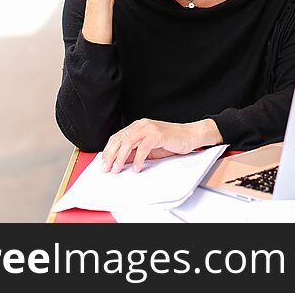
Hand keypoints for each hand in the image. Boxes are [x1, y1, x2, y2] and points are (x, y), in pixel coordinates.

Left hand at [101, 118, 221, 172]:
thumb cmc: (171, 142)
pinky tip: (136, 168)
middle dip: (111, 156)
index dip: (108, 150)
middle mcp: (141, 125)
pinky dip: (138, 159)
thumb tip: (120, 162)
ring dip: (120, 158)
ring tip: (117, 169)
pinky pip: (143, 148)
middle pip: (120, 140)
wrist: (190, 135)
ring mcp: (150, 128)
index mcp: (138, 126)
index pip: (117, 137)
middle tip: (107, 169)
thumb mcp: (149, 148)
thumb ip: (135, 152)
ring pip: (128, 143)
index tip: (104, 163)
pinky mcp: (158, 134)